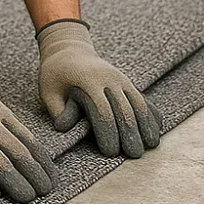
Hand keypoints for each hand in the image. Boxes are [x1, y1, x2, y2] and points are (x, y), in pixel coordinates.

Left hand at [36, 20, 161, 157]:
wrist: (68, 48)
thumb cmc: (55, 73)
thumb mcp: (48, 89)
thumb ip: (57, 110)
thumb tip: (64, 128)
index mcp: (87, 81)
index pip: (102, 112)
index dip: (108, 134)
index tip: (109, 153)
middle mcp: (108, 79)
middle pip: (124, 109)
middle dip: (131, 134)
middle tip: (134, 155)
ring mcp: (119, 78)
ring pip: (138, 102)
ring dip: (146, 124)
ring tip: (151, 145)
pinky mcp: (126, 81)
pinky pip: (142, 97)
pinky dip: (150, 112)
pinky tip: (156, 128)